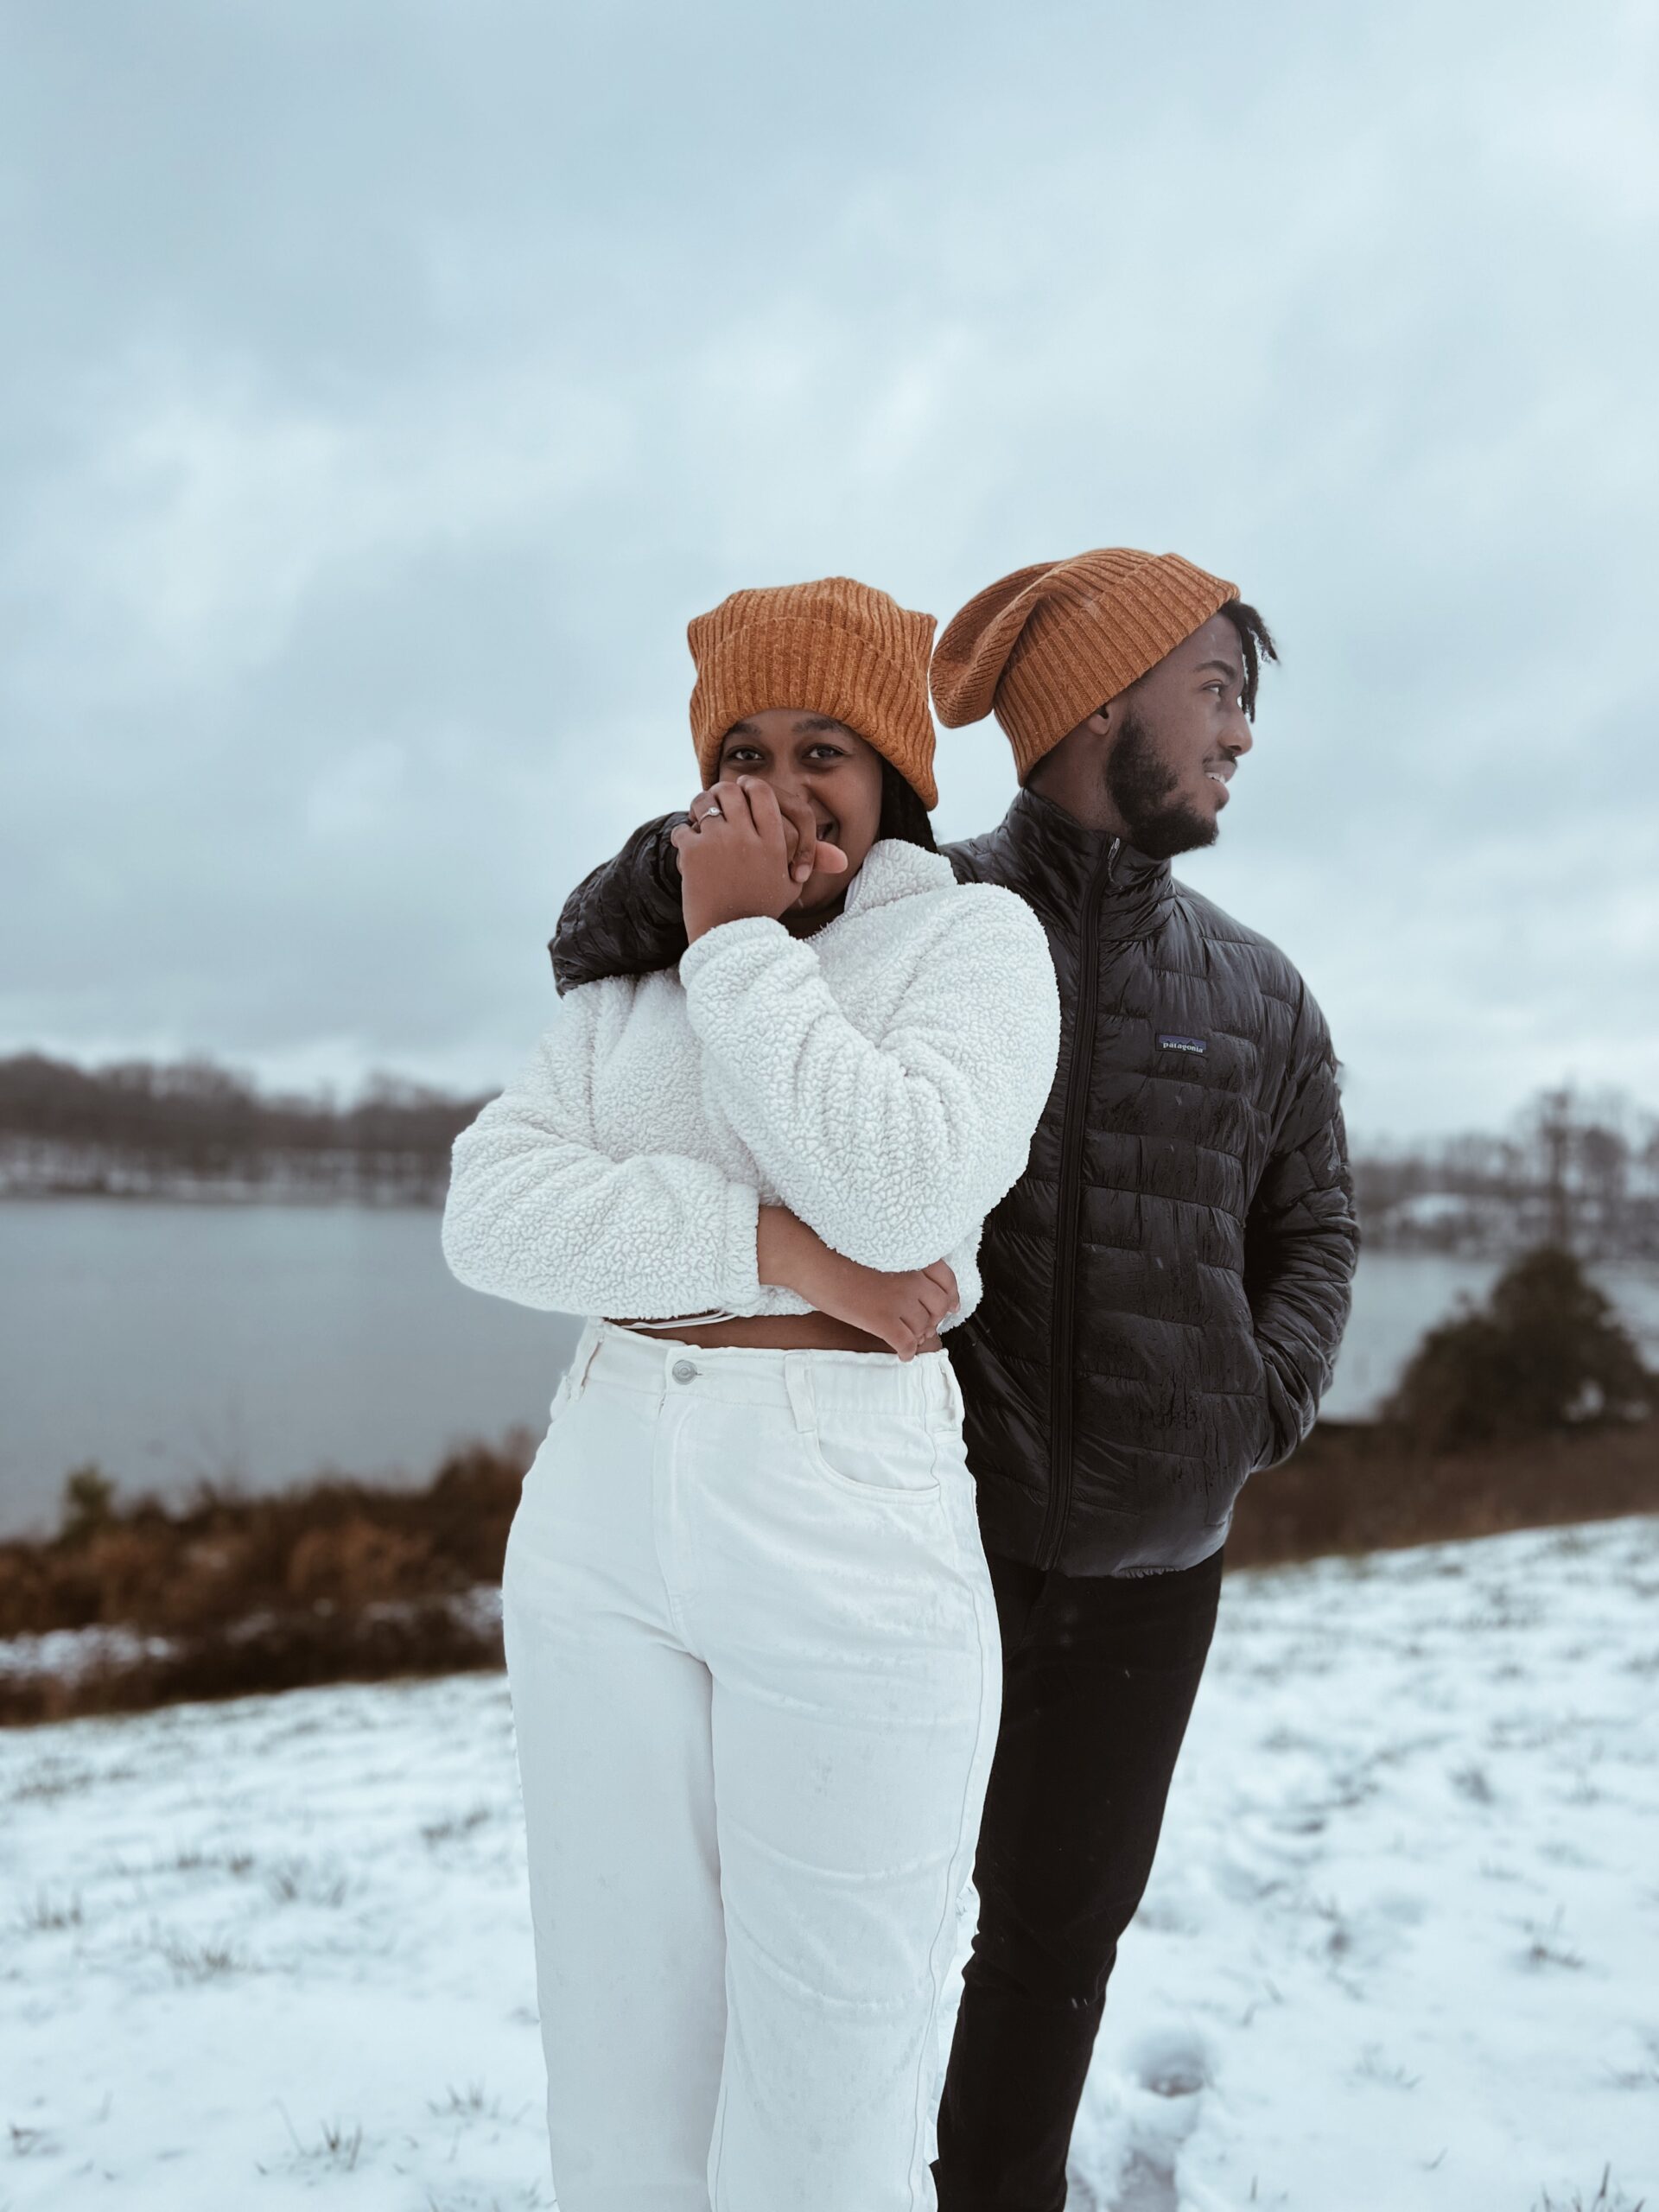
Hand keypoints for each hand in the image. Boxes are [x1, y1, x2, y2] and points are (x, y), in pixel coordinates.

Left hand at [671, 778, 809, 940]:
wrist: (728, 939)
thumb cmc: (761, 909)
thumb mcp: (790, 886)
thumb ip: (810, 862)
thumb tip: (843, 858)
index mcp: (774, 842)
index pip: (762, 792)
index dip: (750, 786)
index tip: (742, 792)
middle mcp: (747, 837)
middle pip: (731, 789)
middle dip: (721, 792)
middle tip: (716, 802)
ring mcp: (719, 843)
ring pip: (704, 802)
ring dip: (699, 807)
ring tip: (698, 818)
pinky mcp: (694, 853)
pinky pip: (684, 828)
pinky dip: (682, 836)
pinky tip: (686, 847)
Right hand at [758, 1208, 958, 1360]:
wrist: (811, 1257)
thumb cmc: (835, 1248)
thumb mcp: (879, 1248)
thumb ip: (900, 1262)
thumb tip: (910, 1283)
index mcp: (911, 1256)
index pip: (947, 1279)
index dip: (950, 1296)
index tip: (950, 1305)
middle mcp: (911, 1277)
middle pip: (939, 1306)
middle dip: (934, 1319)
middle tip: (924, 1326)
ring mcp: (899, 1299)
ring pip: (923, 1326)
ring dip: (918, 1336)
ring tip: (908, 1339)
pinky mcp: (882, 1320)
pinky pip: (906, 1344)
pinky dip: (907, 1352)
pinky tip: (901, 1354)